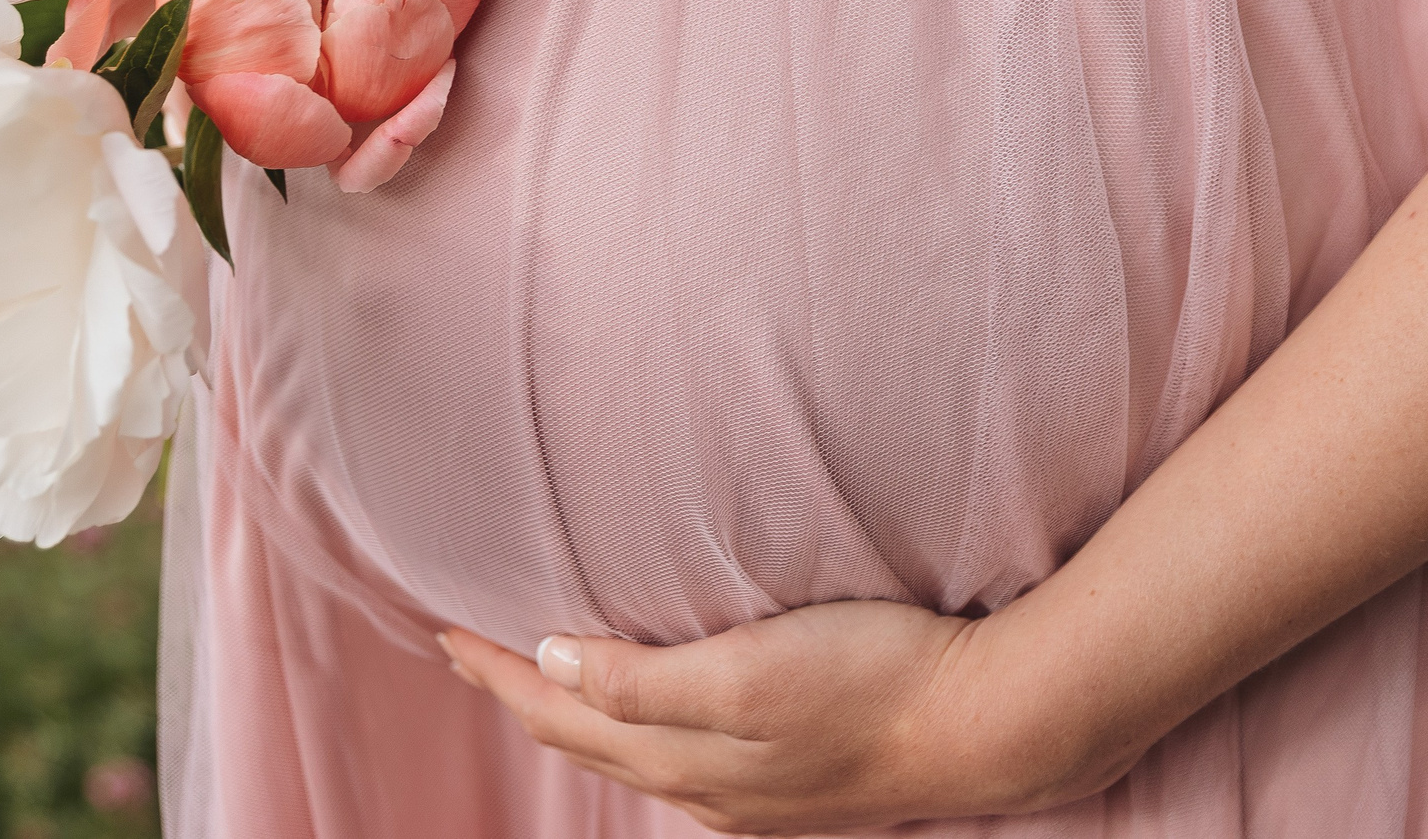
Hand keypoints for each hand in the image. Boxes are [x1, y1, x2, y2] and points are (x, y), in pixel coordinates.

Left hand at [440, 599, 1082, 833]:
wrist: (984, 726)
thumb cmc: (872, 677)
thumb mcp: (747, 669)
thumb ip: (641, 678)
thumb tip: (549, 666)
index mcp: (682, 760)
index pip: (557, 712)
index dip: (497, 671)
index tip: (443, 629)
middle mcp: (705, 792)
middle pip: (584, 740)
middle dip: (523, 695)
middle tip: (475, 647)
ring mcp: (751, 798)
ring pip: (632, 756)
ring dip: (577, 715)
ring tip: (544, 674)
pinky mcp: (792, 787)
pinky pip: (682, 763)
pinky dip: (638, 729)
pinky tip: (655, 710)